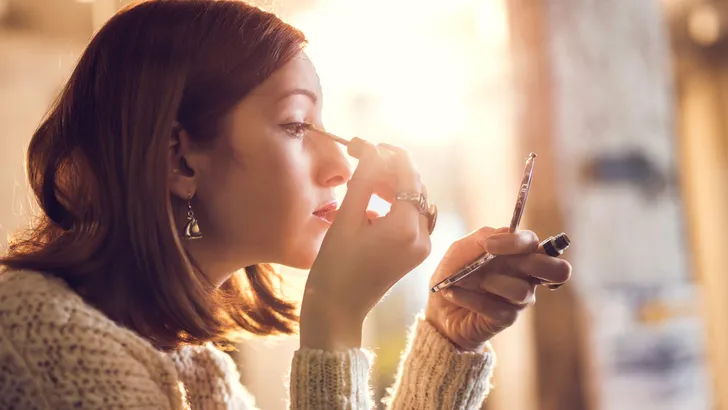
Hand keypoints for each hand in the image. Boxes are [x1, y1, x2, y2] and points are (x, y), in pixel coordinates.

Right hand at [300, 142, 431, 349]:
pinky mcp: (416, 252)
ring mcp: (422, 246)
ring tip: (366, 180)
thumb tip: (372, 150)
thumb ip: (364, 180)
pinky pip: (412, 217)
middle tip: (363, 158)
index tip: (368, 144)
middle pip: (415, 187)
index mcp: (405, 227)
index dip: (389, 155)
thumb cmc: (335, 267)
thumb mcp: (346, 218)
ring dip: (394, 186)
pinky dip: (396, 204)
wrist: (338, 309)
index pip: (407, 175)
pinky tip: (372, 204)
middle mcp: (421, 236)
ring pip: (415, 201)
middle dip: (392, 169)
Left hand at [425, 227, 571, 351]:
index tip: (489, 245)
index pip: (535, 243)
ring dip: (490, 282)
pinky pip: (497, 309)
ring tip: (465, 280)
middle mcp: (526, 275)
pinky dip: (471, 299)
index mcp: (518, 253)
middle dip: (537, 264)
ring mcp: (520, 299)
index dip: (519, 242)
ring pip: (522, 290)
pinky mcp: (507, 318)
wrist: (440, 308)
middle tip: (500, 262)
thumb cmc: (455, 272)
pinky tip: (453, 293)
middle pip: (559, 271)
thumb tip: (506, 233)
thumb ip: (484, 236)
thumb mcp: (462, 248)